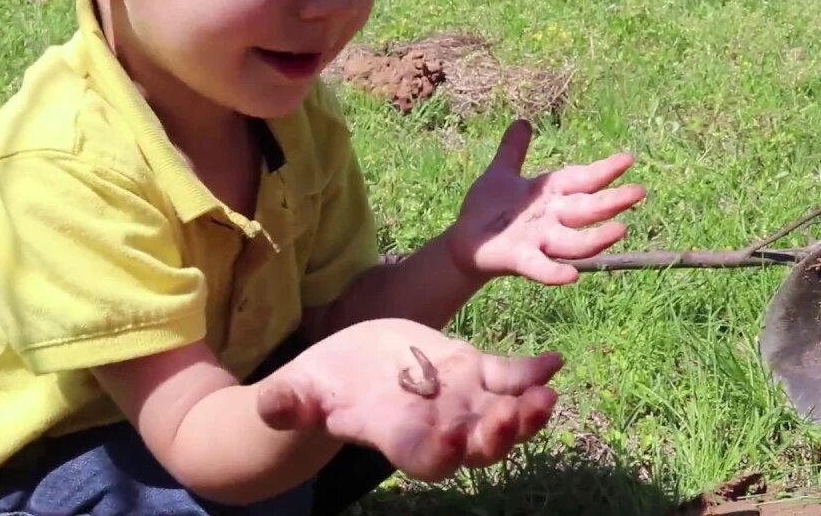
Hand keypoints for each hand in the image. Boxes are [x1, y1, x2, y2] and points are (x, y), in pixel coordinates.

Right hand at [253, 318, 561, 481]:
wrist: (348, 370)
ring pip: (502, 415)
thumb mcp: (301, 391)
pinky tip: (553, 363)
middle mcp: (436, 425)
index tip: (450, 444)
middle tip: (511, 420)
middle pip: (475, 445)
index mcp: (395, 434)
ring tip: (545, 398)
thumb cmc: (320, 387)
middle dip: (496, 437)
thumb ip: (290, 401)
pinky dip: (531, 374)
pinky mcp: (472, 370)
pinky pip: (509, 377)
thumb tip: (267, 405)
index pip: (422, 457)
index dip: (437, 454)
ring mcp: (460, 400)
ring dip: (526, 412)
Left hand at [447, 119, 646, 285]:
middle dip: (613, 201)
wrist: (465, 241)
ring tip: (621, 229)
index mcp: (550, 195)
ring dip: (598, 238)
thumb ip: (513, 150)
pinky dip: (554, 272)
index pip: (582, 180)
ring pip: (575, 242)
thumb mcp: (501, 174)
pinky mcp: (520, 259)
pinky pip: (541, 268)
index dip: (604, 170)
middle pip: (587, 210)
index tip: (628, 158)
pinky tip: (572, 276)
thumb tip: (522, 122)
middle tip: (639, 191)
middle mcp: (552, 219)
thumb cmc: (489, 209)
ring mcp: (539, 241)